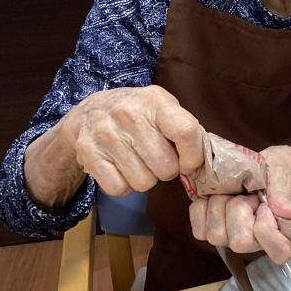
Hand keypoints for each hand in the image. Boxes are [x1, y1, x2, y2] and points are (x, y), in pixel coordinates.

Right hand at [62, 85, 203, 196]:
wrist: (89, 111)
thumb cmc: (137, 111)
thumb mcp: (163, 107)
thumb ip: (184, 127)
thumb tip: (201, 160)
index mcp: (155, 101)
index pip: (185, 131)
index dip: (193, 155)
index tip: (188, 162)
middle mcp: (128, 115)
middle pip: (166, 166)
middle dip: (167, 169)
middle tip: (158, 158)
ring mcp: (106, 135)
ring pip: (144, 182)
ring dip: (146, 178)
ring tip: (139, 161)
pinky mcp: (88, 154)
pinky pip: (119, 188)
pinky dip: (124, 185)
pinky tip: (122, 168)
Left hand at [188, 146, 290, 262]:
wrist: (267, 164)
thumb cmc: (282, 170)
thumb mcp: (284, 175)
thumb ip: (284, 196)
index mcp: (286, 235)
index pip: (279, 252)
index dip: (267, 228)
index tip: (265, 204)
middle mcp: (259, 243)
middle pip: (239, 242)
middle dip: (239, 209)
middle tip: (249, 193)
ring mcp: (235, 238)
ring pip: (216, 236)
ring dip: (221, 205)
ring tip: (236, 192)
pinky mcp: (216, 231)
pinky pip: (199, 231)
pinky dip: (203, 208)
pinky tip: (218, 194)